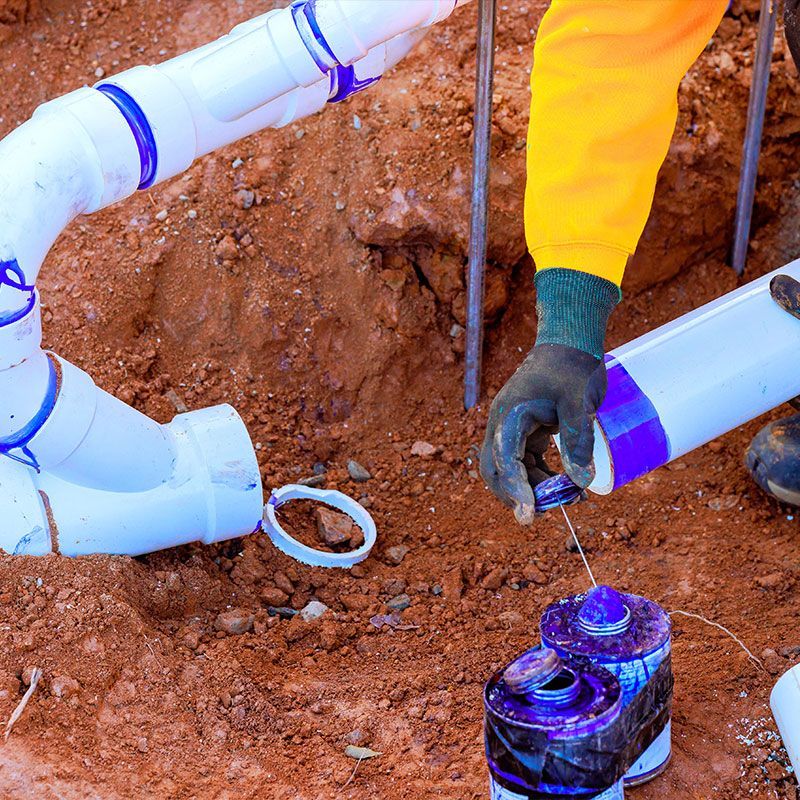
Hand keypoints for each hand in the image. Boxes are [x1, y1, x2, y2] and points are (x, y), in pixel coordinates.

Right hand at [480, 343, 606, 524]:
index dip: (516, 488)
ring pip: (510, 470)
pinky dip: (541, 478)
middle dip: (514, 495)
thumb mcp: (579, 403)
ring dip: (532, 489)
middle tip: (539, 515)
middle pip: (494, 469)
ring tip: (567, 500)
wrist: (570, 342)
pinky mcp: (526, 432)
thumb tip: (580, 481)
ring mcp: (512, 429)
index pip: (504, 458)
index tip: (529, 514)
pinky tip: (566, 486)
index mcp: (509, 414)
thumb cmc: (572, 366)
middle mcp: (504, 424)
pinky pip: (525, 462)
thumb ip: (578, 441)